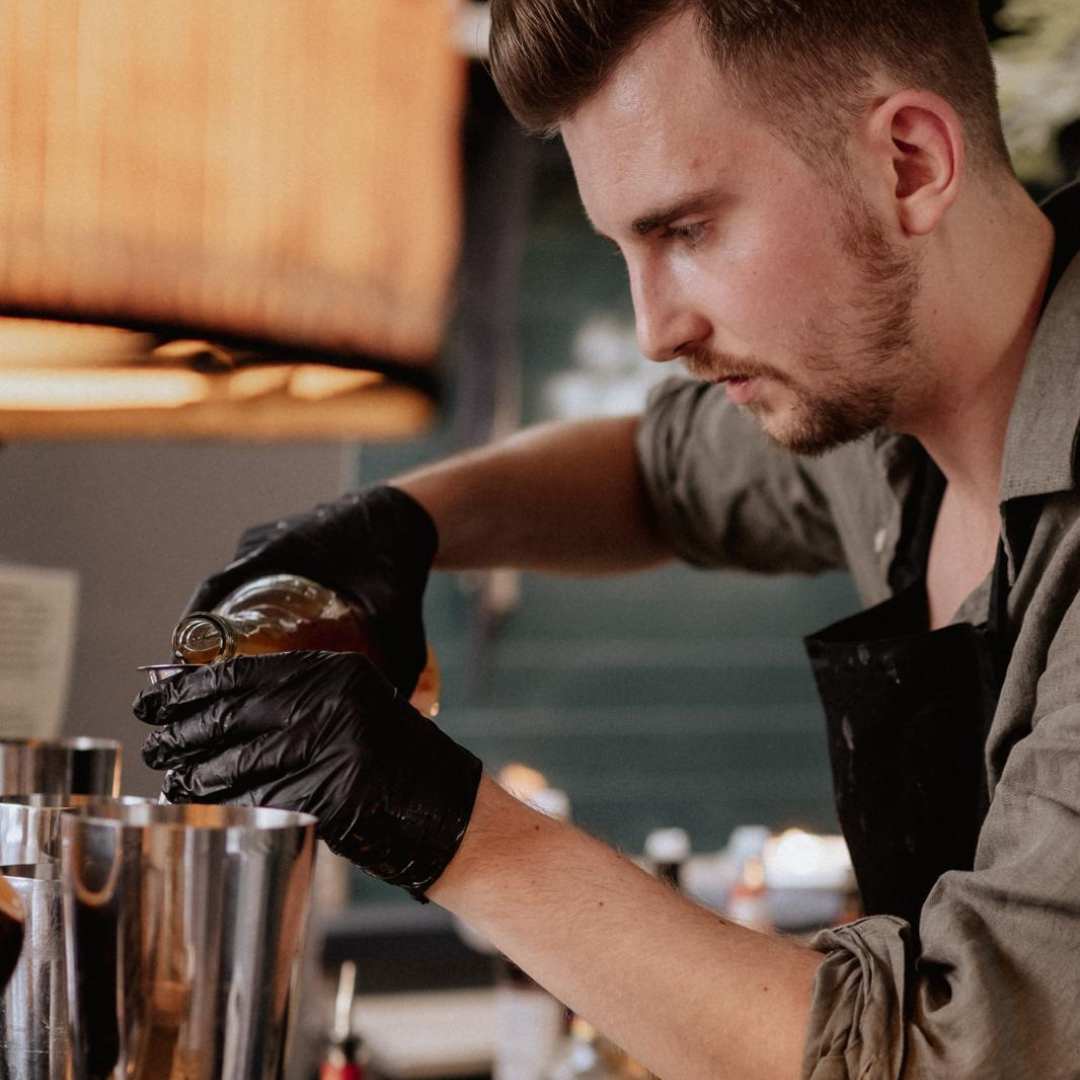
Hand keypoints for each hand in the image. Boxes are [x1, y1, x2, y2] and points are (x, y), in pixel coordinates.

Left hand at [135, 651, 481, 900]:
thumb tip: (217, 702)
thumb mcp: (354, 705)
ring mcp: (331, 751)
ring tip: (171, 778)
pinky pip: (255, 802)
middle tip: (155, 742)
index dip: (192, 687)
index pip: (244, 672)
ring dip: (193, 774)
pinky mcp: (327, 798)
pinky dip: (221, 805)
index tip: (159, 697)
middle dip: (181, 731)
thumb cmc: (396, 758)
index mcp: (337, 671)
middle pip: (231, 716)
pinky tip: (201, 805)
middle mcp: (332, 704)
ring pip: (236, 763)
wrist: (446, 808)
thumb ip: (300, 697)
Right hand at [183, 485, 436, 694]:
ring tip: (226, 672)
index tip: (184, 667)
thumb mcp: (397, 608)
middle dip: (209, 639)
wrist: (410, 515)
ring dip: (227, 623)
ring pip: (236, 588)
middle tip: (208, 685)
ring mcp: (271, 542)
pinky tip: (255, 644)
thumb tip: (396, 706)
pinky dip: (247, 607)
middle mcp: (265, 543)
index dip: (193, 626)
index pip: (215, 589)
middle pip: (220, 594)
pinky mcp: (282, 547)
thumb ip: (401, 655)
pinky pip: (252, 579)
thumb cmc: (397, 554)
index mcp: (277, 551)